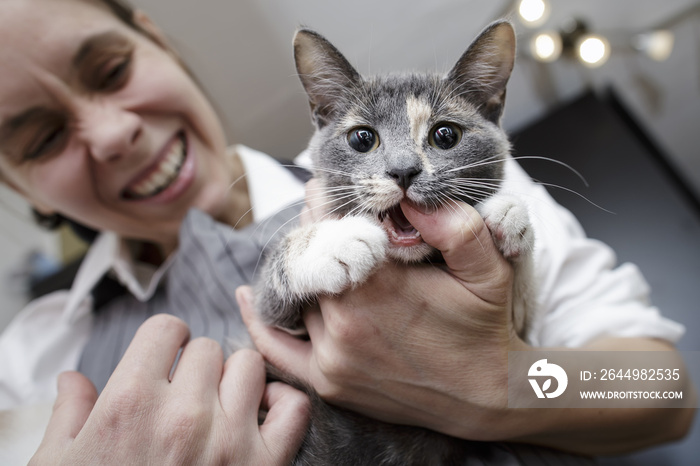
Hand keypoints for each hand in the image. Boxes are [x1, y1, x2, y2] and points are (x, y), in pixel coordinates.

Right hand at [30, 314, 309, 464]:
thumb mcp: (58, 464)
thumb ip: (69, 414)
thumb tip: (72, 379)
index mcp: (129, 404)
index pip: (166, 329)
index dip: (164, 342)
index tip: (164, 359)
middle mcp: (183, 415)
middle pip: (208, 348)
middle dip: (195, 365)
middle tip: (185, 393)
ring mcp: (229, 440)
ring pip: (249, 366)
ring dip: (234, 379)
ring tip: (218, 404)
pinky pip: (294, 408)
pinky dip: (282, 403)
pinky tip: (260, 413)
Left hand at [239, 197, 529, 441]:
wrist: (486, 398)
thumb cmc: (485, 329)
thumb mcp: (489, 270)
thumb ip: (458, 227)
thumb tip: (411, 195)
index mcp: (378, 289)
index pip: (329, 229)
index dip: (325, 202)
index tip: (323, 186)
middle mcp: (344, 324)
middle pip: (307, 260)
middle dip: (314, 234)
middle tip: (321, 212)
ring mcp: (331, 357)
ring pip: (295, 296)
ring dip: (301, 269)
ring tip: (314, 249)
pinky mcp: (327, 382)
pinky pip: (277, 348)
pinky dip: (260, 321)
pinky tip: (249, 295)